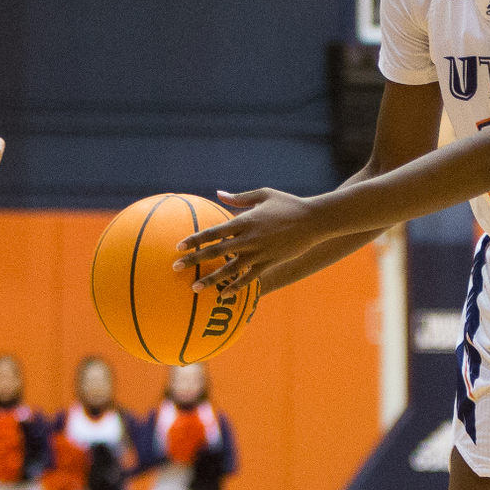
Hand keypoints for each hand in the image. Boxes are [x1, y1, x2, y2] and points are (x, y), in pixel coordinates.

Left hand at [172, 188, 320, 292]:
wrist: (314, 220)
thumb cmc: (288, 203)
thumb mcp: (263, 194)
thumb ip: (239, 197)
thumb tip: (218, 194)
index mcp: (245, 220)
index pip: (213, 231)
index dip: (195, 239)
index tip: (179, 246)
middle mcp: (248, 238)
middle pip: (215, 251)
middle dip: (194, 259)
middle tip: (175, 267)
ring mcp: (259, 253)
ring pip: (229, 269)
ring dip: (210, 279)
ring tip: (194, 287)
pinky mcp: (269, 262)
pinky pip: (249, 278)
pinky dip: (235, 287)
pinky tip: (223, 295)